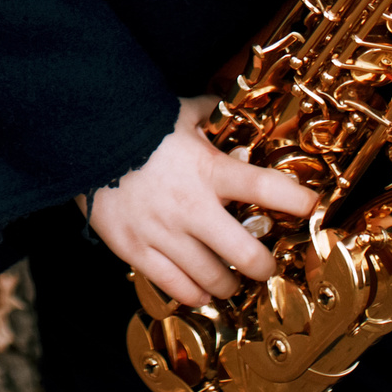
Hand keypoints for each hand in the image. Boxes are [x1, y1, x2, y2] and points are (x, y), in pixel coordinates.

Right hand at [75, 96, 319, 307]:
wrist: (81, 142)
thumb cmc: (134, 126)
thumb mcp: (177, 113)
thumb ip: (208, 112)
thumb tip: (228, 98)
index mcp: (208, 169)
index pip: (265, 187)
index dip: (295, 200)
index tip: (310, 205)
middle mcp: (191, 207)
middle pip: (247, 255)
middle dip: (264, 266)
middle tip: (266, 265)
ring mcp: (163, 233)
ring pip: (213, 279)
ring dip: (229, 284)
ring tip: (231, 280)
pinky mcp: (135, 250)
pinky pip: (174, 287)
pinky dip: (194, 293)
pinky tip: (200, 290)